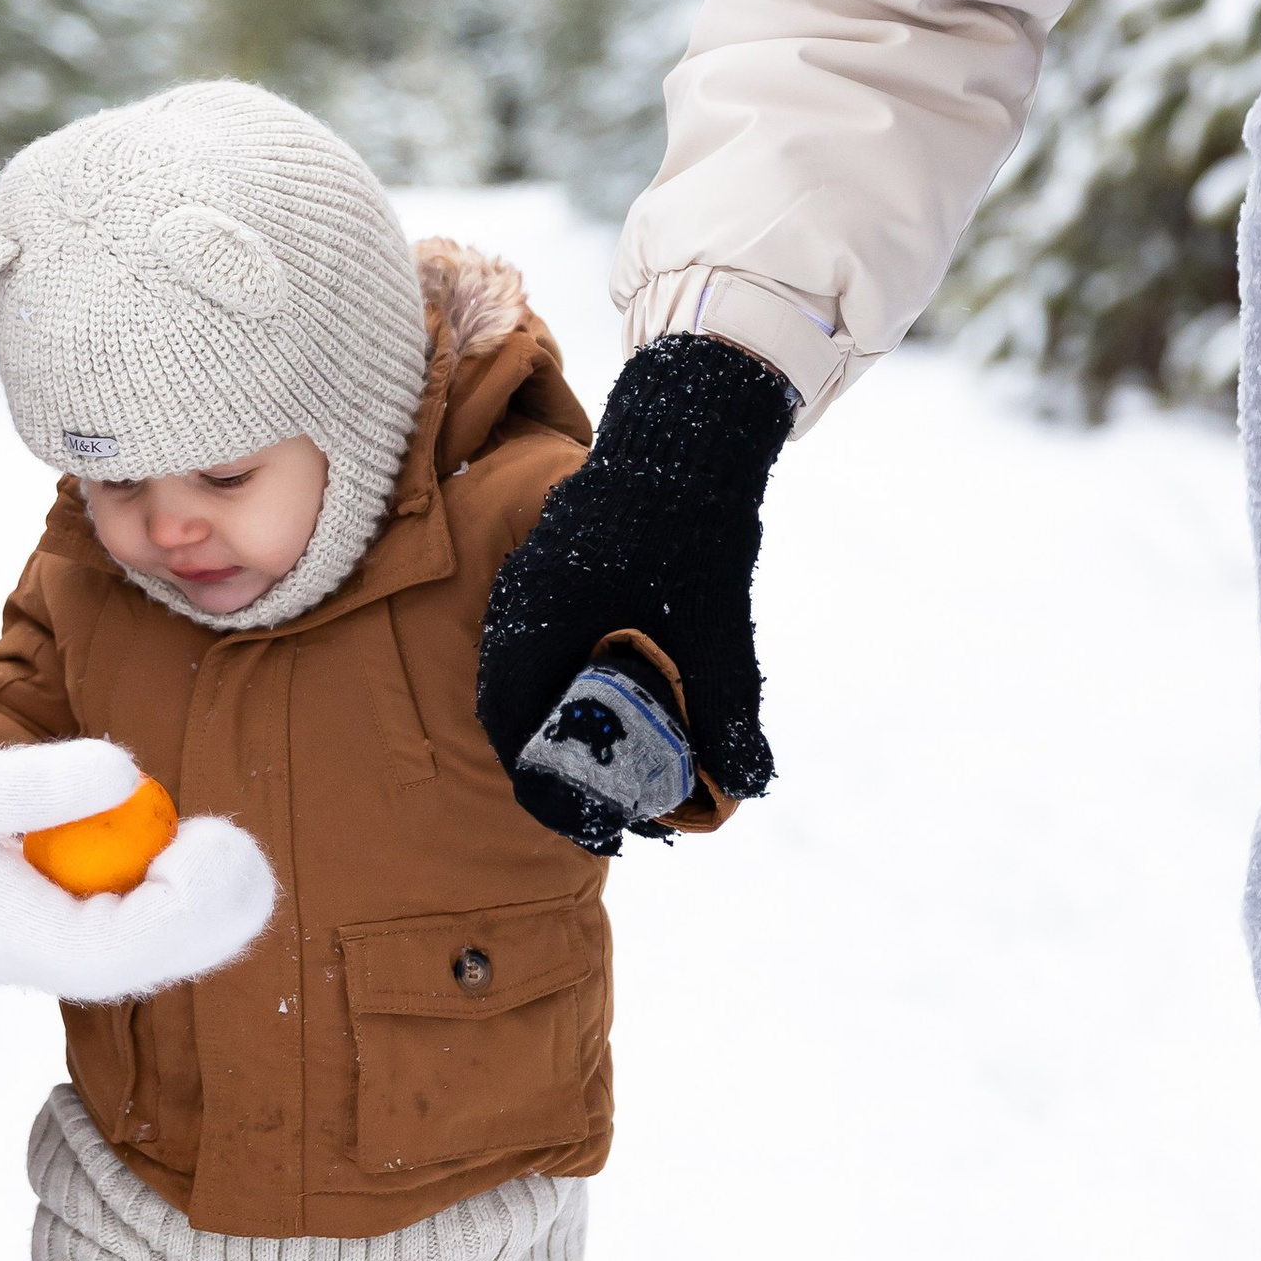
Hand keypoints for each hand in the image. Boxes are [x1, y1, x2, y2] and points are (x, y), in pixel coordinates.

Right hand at [0, 741, 277, 1001]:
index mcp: (18, 942)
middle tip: (239, 842)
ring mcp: (44, 951)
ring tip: (223, 841)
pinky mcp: (45, 928)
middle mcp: (40, 962)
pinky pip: (123, 928)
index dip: (189, 907)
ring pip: (144, 951)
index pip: (127, 950)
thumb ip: (36, 785)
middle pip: (153, 964)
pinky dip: (162, 894)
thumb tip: (129, 772)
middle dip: (213, 913)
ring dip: (197, 906)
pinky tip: (176, 844)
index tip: (212, 838)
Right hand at [478, 333, 792, 849]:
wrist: (687, 430)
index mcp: (535, 623)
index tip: (600, 829)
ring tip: (626, 770)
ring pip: (532, 681)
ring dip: (569, 732)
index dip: (551, 790)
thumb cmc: (689, 524)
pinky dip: (575, 691)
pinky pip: (548, 650)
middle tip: (615, 812)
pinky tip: (627, 707)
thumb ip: (726, 708)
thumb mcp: (715, 627)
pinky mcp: (557, 573)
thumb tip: (747, 782)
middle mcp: (517, 607)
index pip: (513, 731)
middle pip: (516, 714)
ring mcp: (531, 586)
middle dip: (561, 771)